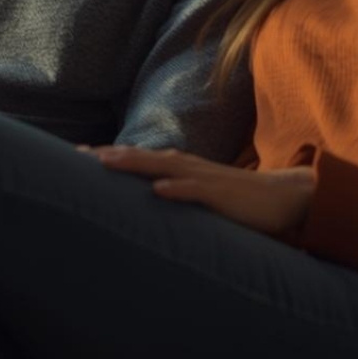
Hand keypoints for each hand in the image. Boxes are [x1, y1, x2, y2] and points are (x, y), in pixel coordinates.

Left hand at [78, 144, 314, 234]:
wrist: (282, 198)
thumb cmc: (236, 200)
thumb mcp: (198, 195)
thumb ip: (174, 193)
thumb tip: (144, 202)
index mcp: (180, 167)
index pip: (137, 158)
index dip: (108, 156)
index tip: (75, 156)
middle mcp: (187, 166)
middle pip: (142, 157)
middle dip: (109, 156)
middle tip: (75, 157)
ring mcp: (205, 178)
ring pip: (164, 167)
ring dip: (134, 164)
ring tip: (106, 163)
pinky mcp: (223, 195)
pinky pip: (197, 190)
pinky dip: (177, 189)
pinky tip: (157, 190)